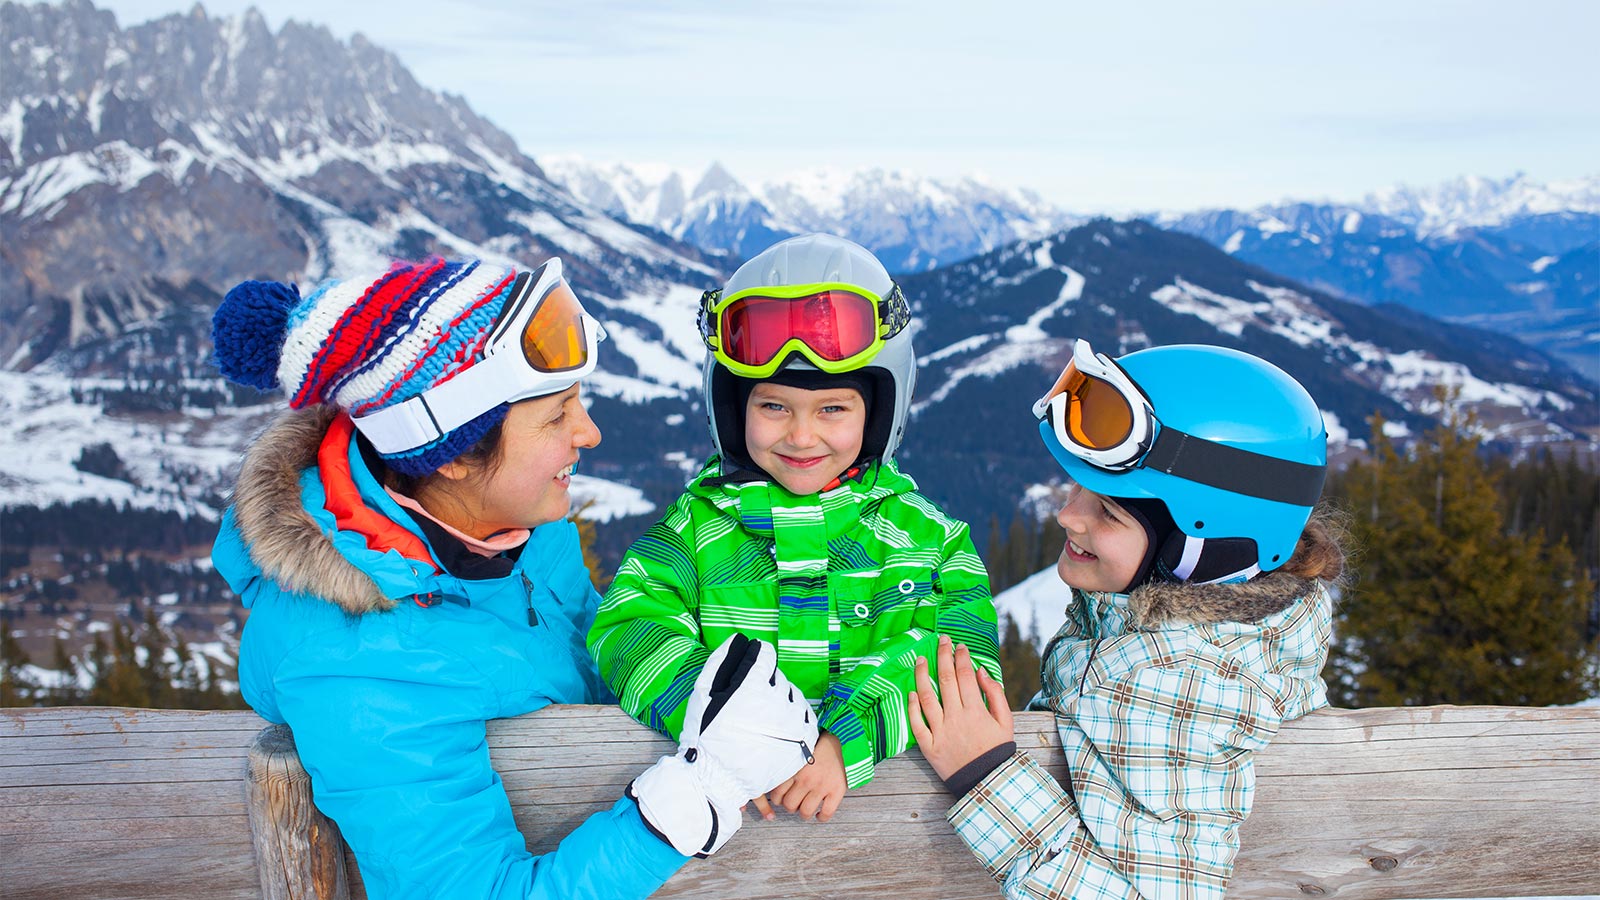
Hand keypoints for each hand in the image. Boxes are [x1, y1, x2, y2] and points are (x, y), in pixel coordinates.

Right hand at [631, 634, 817, 855]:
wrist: (719, 779)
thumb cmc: (707, 736)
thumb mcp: (704, 694)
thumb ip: (721, 661)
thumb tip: (738, 640)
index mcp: (754, 685)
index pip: (765, 655)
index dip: (755, 659)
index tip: (751, 668)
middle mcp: (778, 700)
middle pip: (779, 677)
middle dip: (766, 683)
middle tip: (750, 702)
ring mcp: (794, 721)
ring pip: (794, 696)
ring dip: (781, 700)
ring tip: (762, 717)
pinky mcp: (803, 740)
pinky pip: (806, 717)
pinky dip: (795, 718)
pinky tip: (778, 727)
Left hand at [766, 732, 846, 821]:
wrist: (841, 740)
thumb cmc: (817, 747)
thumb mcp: (798, 755)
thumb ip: (788, 769)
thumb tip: (775, 785)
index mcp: (795, 770)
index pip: (778, 794)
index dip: (778, 800)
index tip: (782, 799)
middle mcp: (807, 779)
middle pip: (790, 805)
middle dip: (791, 807)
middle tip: (795, 803)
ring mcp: (822, 786)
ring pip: (806, 812)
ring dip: (804, 813)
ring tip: (806, 809)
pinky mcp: (837, 790)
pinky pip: (826, 813)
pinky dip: (822, 817)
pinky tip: (819, 814)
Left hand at [908, 634, 1012, 781]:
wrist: (986, 782)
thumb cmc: (997, 750)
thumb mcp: (1006, 722)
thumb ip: (995, 694)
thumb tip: (981, 671)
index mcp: (976, 711)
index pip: (965, 676)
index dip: (961, 657)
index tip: (959, 645)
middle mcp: (956, 718)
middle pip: (946, 680)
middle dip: (943, 656)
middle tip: (940, 640)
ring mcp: (941, 732)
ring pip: (927, 697)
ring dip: (922, 675)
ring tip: (920, 659)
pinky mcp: (929, 746)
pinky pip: (917, 724)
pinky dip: (912, 707)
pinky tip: (911, 692)